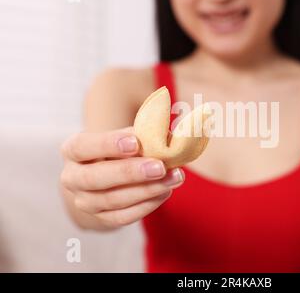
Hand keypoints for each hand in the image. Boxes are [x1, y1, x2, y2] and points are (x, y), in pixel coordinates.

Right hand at [59, 127, 183, 228]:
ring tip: (173, 178)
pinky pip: (124, 217)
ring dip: (147, 190)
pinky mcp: (102, 219)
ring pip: (112, 200)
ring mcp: (85, 202)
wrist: (113, 174)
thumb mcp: (125, 136)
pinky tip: (166, 192)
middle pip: (94, 178)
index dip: (107, 144)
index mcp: (73, 150)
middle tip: (159, 167)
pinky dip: (147, 205)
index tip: (135, 142)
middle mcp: (72, 178)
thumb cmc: (120, 148)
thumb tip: (164, 135)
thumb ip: (140, 133)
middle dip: (129, 173)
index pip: (82, 146)